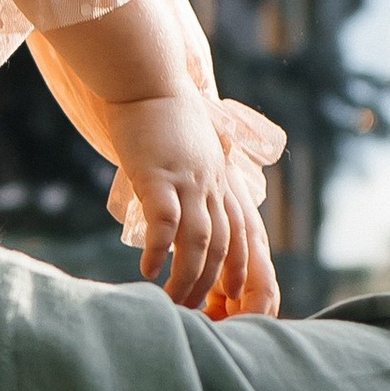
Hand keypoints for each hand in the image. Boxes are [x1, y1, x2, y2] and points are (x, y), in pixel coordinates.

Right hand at [106, 93, 276, 317]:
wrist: (147, 79)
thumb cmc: (163, 115)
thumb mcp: (191, 151)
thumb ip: (195, 178)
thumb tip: (182, 204)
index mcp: (220, 182)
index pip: (242, 234)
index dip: (239, 269)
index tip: (231, 297)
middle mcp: (212, 185)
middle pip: (223, 247)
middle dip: (210, 284)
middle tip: (193, 311)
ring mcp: (188, 180)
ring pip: (199, 242)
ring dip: (187, 278)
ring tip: (171, 302)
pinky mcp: (159, 175)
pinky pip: (165, 222)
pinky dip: (160, 251)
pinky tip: (147, 271)